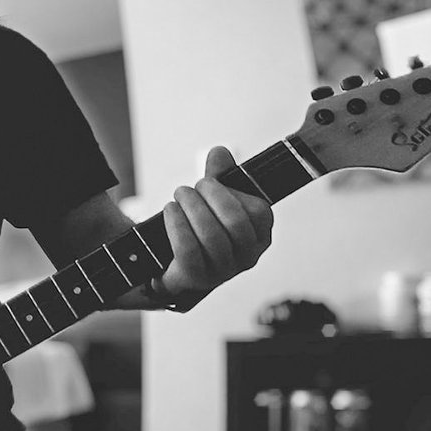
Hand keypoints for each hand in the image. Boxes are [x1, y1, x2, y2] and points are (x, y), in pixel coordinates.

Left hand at [160, 146, 274, 298]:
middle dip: (209, 196)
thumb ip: (220, 175)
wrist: (172, 262)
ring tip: (178, 196)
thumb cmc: (200, 228)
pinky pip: (189, 251)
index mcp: (260, 237)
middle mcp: (247, 258)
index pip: (258, 211)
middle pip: (234, 222)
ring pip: (211, 236)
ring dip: (190, 208)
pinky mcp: (196, 279)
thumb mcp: (214, 200)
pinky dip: (177, 225)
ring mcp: (223, 272)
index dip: (230, 192)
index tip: (208, 182)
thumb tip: (219, 152)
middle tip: (190, 188)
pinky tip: (170, 210)